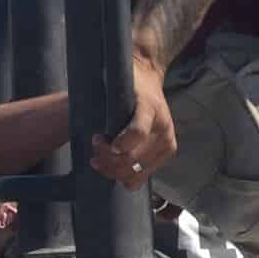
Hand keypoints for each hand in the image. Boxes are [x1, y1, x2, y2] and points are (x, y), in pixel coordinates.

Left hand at [89, 53, 177, 189]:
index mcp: (150, 107)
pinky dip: (125, 176)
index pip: (137, 133)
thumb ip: (106, 102)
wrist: (148, 81)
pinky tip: (114, 166)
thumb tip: (90, 124)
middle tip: (94, 149)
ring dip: (112, 170)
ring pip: (135, 171)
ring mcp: (167, 141)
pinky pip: (142, 175)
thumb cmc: (126, 84)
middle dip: (107, 158)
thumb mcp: (116, 84)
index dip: (117, 144)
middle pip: (132, 157)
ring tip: (99, 159)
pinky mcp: (168, 151)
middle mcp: (163, 127)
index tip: (98, 141)